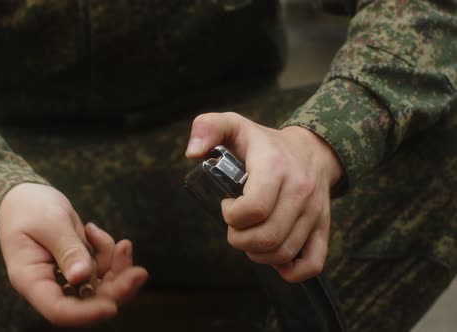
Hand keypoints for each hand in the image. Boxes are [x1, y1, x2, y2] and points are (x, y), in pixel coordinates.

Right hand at [0, 183, 147, 326]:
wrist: (23, 197)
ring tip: (123, 245)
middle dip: (117, 290)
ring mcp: (66, 277)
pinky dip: (108, 252)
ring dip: (118, 269)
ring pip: (101, 286)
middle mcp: (50, 285)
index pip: (58, 310)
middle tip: (140, 273)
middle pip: (87, 302)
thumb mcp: (49, 224)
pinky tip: (94, 231)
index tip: (112, 306)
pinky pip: (102, 268)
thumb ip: (67, 249)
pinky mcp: (79, 266)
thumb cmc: (29, 208)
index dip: (86, 314)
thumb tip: (82, 277)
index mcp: (31, 280)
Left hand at [185, 112, 341, 281]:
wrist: (311, 148)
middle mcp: (299, 190)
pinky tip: (275, 261)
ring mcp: (314, 211)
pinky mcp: (323, 226)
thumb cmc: (265, 142)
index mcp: (275, 167)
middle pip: (266, 237)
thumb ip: (207, 127)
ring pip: (284, 252)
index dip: (232, 216)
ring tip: (250, 238)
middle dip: (240, 240)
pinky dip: (292, 271)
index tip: (227, 206)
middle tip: (235, 228)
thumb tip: (191, 152)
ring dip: (258, 255)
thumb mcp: (234, 125)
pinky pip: (314, 262)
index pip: (253, 209)